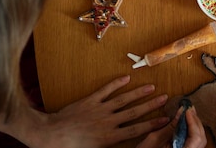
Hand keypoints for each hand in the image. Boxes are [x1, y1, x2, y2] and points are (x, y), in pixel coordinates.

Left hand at [0, 76, 169, 147]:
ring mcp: (100, 109)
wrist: (50, 136)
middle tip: (165, 97)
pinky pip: (105, 91)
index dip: (152, 124)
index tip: (165, 119)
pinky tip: (126, 78)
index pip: (137, 129)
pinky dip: (115, 84)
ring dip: (138, 93)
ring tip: (151, 87)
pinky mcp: (90, 101)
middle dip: (151, 105)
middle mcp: (109, 121)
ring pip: (123, 99)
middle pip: (134, 112)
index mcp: (110, 137)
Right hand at [137, 105, 206, 147]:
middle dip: (196, 122)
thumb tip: (181, 112)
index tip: (188, 110)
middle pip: (201, 138)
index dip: (194, 122)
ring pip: (200, 140)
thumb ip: (170, 127)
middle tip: (189, 109)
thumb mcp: (154, 139)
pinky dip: (192, 131)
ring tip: (188, 113)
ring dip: (195, 125)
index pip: (196, 138)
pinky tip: (186, 122)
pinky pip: (194, 142)